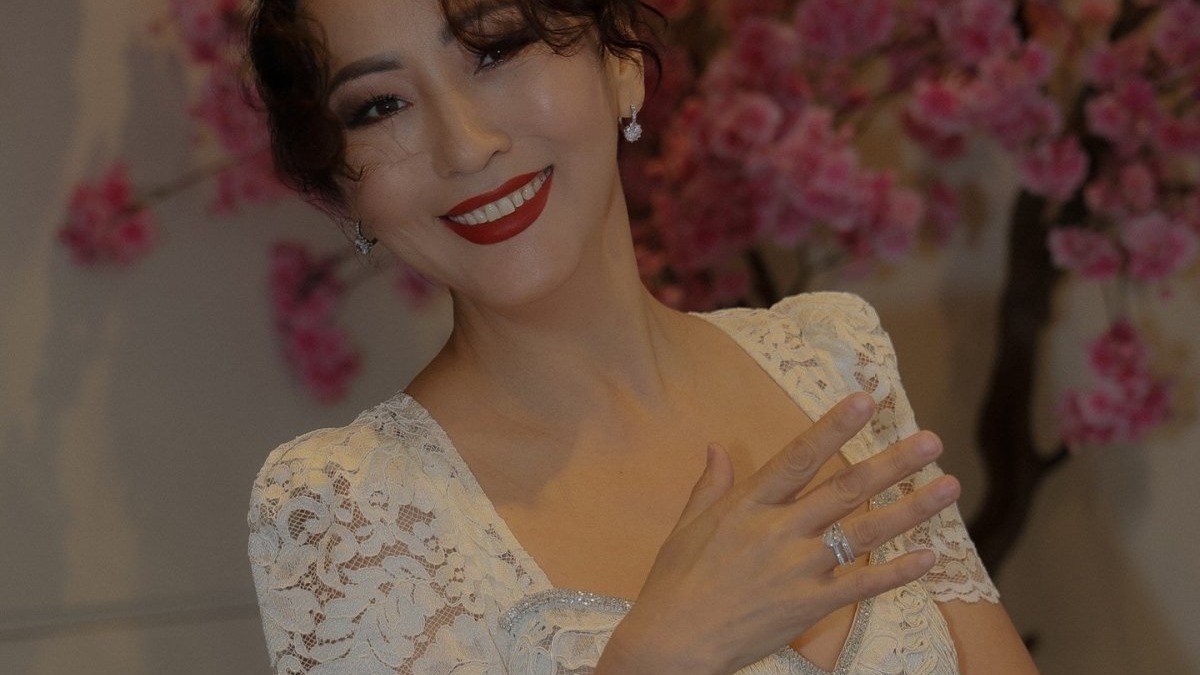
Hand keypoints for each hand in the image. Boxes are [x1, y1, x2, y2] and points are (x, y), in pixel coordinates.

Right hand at [596, 393, 960, 674]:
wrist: (674, 641)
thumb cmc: (675, 583)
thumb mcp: (687, 526)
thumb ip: (711, 486)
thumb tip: (717, 447)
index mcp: (748, 505)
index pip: (799, 456)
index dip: (834, 426)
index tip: (865, 401)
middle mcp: (779, 532)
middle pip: (846, 490)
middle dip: (893, 463)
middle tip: (931, 441)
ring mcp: (799, 570)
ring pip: (866, 533)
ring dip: (911, 509)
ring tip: (947, 487)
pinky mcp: (809, 606)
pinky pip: (863, 586)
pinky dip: (898, 572)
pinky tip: (930, 556)